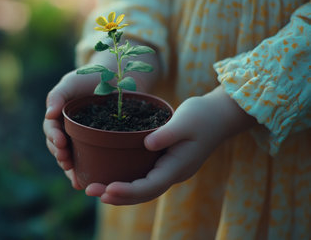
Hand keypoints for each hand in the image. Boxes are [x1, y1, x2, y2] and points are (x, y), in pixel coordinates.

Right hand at [44, 70, 101, 188]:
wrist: (116, 78)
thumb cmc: (90, 76)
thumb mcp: (71, 82)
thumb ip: (57, 95)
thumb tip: (48, 114)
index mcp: (58, 116)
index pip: (51, 130)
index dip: (54, 138)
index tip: (61, 143)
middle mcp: (67, 129)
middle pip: (59, 147)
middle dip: (61, 155)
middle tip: (66, 160)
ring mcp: (82, 138)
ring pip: (72, 156)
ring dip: (70, 168)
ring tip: (75, 177)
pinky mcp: (97, 144)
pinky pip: (89, 159)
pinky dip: (86, 171)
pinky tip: (86, 182)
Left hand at [85, 86, 255, 204]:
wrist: (220, 115)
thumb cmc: (203, 115)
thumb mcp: (185, 120)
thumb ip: (167, 133)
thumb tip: (147, 143)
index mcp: (178, 166)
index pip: (150, 186)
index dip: (128, 191)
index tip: (108, 189)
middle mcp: (173, 173)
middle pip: (143, 193)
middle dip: (116, 195)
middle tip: (90, 190)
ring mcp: (170, 170)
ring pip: (143, 189)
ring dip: (119, 192)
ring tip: (94, 189)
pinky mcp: (165, 163)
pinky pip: (144, 178)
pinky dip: (127, 182)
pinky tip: (110, 178)